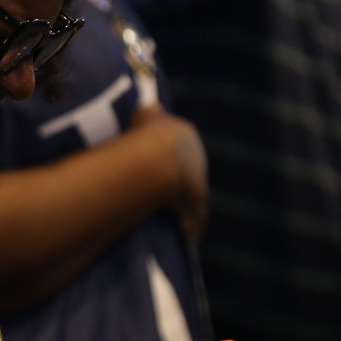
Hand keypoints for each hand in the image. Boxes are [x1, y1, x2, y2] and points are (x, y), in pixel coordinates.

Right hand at [131, 106, 207, 239]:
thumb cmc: (142, 134)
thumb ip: (147, 112)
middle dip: (183, 181)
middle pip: (191, 171)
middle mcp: (197, 157)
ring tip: (182, 221)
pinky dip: (193, 225)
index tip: (161, 164)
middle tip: (168, 193)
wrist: (154, 157)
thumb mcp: (143, 113)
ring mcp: (198, 181)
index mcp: (185, 134)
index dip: (169, 155)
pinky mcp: (196, 202)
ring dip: (190, 208)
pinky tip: (189, 234)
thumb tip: (150, 106)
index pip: (180, 144)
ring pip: (197, 197)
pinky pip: (197, 217)